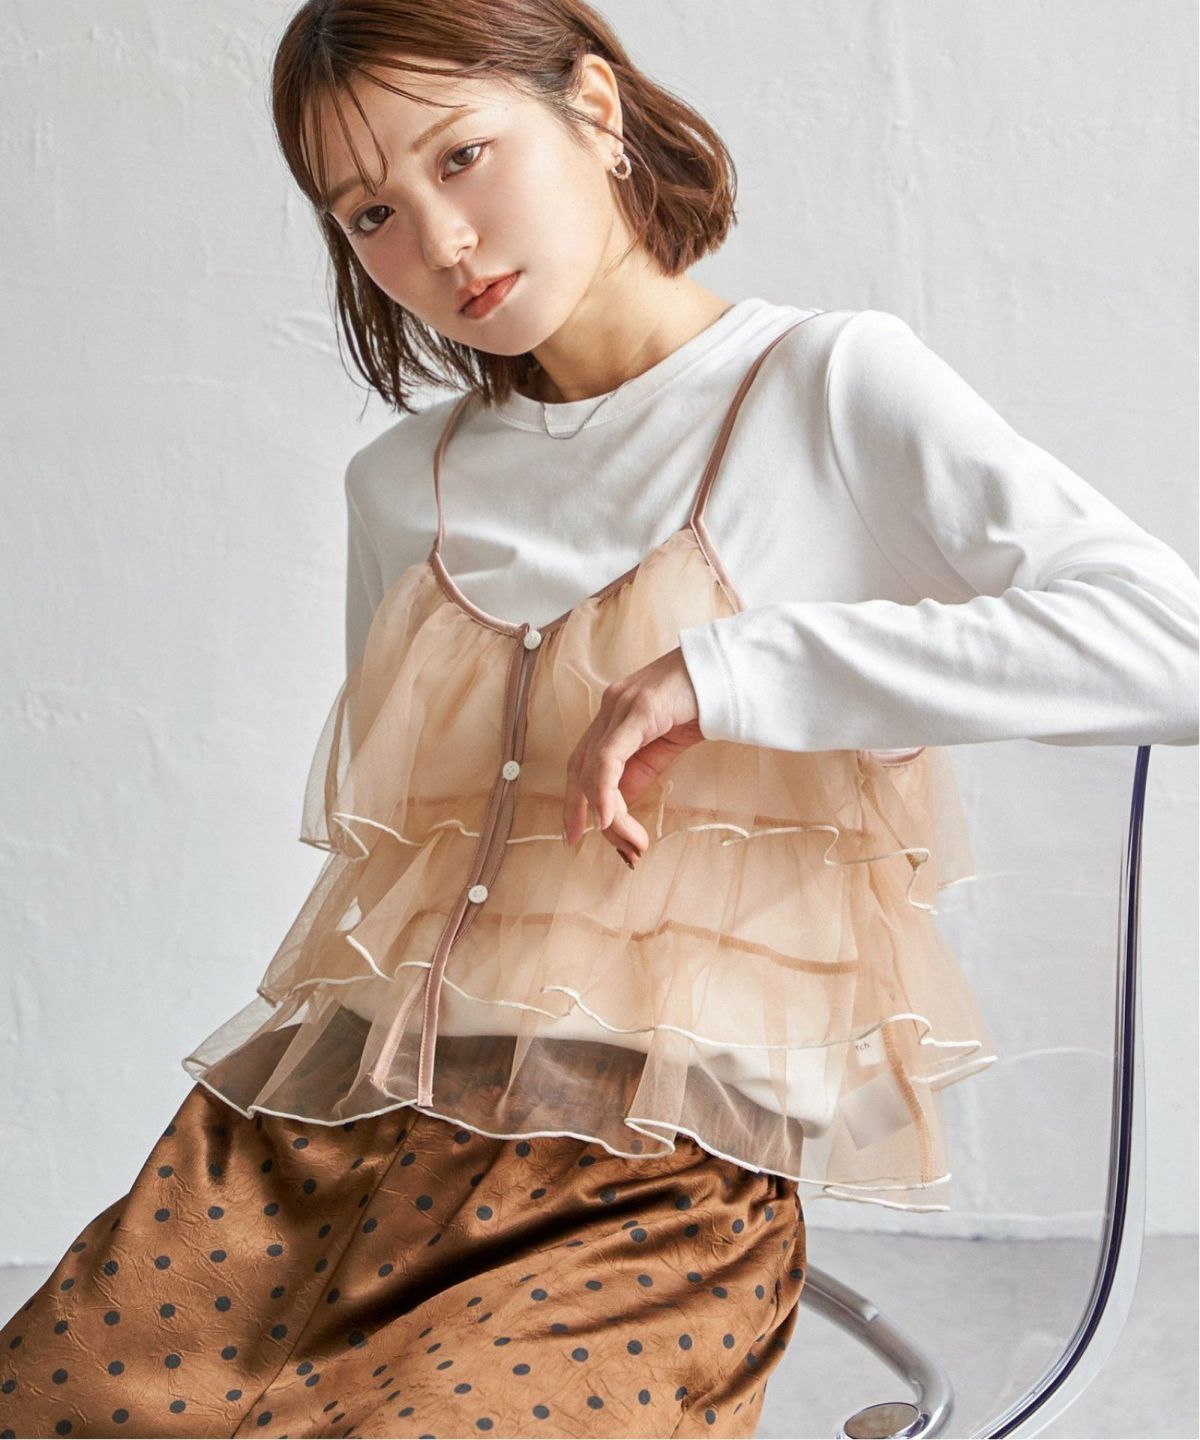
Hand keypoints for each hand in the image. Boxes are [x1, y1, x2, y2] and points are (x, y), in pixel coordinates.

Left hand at [562, 645, 704, 866]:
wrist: (733, 670)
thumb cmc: (705, 702)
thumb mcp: (668, 743)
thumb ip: (642, 767)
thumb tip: (619, 803)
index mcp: (615, 714)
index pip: (583, 762)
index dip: (576, 800)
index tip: (577, 834)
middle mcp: (610, 707)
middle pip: (580, 768)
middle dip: (581, 813)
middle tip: (601, 848)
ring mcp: (620, 706)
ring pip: (593, 770)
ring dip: (608, 815)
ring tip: (630, 844)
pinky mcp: (638, 710)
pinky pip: (610, 758)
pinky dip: (604, 793)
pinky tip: (609, 819)